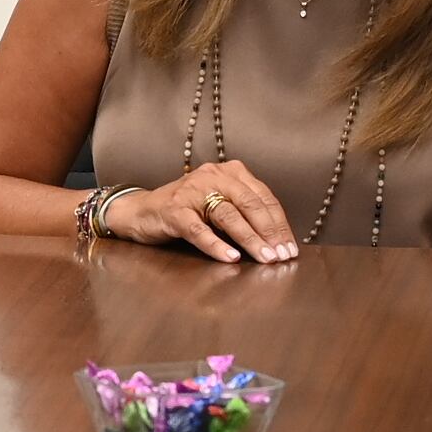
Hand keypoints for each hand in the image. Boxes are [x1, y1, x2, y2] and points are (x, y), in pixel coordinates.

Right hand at [97, 159, 297, 264]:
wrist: (141, 211)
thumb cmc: (186, 212)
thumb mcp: (220, 206)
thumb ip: (245, 214)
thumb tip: (278, 241)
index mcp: (230, 172)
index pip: (263, 198)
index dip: (279, 224)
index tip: (290, 248)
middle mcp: (213, 176)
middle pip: (250, 204)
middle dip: (270, 232)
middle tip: (282, 256)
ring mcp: (192, 191)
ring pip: (228, 215)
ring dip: (249, 239)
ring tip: (264, 258)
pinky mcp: (174, 210)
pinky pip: (198, 229)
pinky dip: (216, 245)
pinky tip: (231, 258)